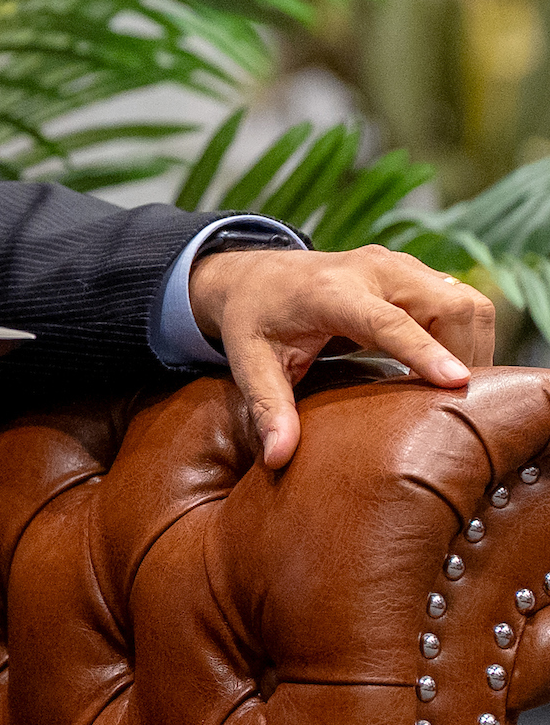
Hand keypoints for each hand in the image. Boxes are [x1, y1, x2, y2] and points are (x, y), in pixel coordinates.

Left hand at [190, 244, 494, 468]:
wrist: (252, 273)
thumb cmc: (252, 317)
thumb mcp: (249, 361)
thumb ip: (267, 407)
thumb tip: (278, 457)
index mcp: (330, 292)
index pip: (387, 322)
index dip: (424, 351)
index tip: (456, 381)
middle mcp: (372, 270)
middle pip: (449, 306)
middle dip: (465, 355)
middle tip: (453, 405)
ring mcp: (398, 267)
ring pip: (469, 302)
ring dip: (475, 347)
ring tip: (453, 391)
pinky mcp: (414, 272)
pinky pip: (464, 302)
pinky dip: (469, 336)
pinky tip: (449, 368)